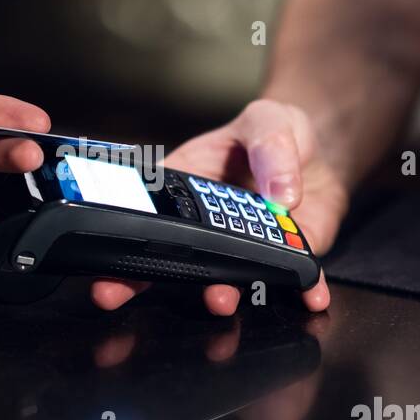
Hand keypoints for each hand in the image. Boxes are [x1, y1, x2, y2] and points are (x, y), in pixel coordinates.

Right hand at [90, 99, 344, 315]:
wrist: (320, 154)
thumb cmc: (279, 131)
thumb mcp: (270, 120)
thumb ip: (272, 146)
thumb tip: (282, 193)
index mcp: (185, 188)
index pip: (141, 214)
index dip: (115, 239)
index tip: (99, 260)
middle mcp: (206, 227)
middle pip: (165, 259)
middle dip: (138, 282)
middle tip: (115, 295)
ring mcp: (243, 249)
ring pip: (222, 280)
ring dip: (216, 296)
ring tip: (219, 299)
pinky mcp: (282, 262)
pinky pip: (289, 282)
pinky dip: (301, 292)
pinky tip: (310, 295)